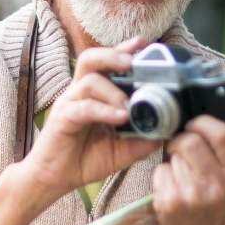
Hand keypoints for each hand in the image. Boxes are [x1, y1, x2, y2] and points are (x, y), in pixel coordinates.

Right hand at [20, 37, 160, 198]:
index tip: (143, 44)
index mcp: (94, 94)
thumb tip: (169, 130)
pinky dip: (103, 110)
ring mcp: (69, 103)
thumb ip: (143, 138)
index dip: (124, 49)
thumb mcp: (122, 150)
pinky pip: (83, 107)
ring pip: (88, 80)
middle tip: (132, 62)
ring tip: (129, 106)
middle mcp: (80, 93)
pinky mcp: (62, 119)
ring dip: (113, 90)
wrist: (54, 179)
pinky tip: (119, 117)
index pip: (107, 63)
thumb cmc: (85, 159)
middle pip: (91, 58)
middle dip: (113, 55)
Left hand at [152, 115, 224, 224]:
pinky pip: (159, 172)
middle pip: (190, 140)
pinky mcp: (169, 203)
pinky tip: (171, 190)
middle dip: (180, 140)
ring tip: (180, 176)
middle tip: (180, 149)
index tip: (194, 124)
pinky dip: (161, 176)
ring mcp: (191, 196)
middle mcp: (217, 186)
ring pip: (172, 156)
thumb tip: (204, 117)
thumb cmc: (216, 211)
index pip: (223, 134)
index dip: (204, 122)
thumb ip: (224, 155)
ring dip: (172, 160)